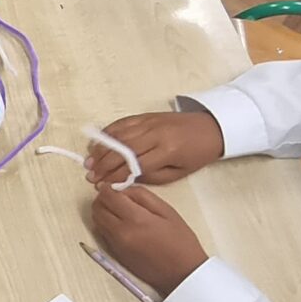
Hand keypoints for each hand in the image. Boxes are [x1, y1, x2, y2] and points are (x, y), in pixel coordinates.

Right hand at [85, 108, 223, 186]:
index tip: (103, 185)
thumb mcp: (177, 173)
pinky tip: (97, 142)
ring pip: (119, 135)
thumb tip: (125, 179)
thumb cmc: (196, 154)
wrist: (211, 128)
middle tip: (90, 175)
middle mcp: (155, 134)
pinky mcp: (145, 116)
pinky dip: (108, 132)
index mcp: (167, 150)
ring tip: (89, 162)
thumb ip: (151, 176)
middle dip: (104, 164)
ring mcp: (149, 122)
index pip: (135, 165)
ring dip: (101, 149)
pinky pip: (122, 123)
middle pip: (122, 149)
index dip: (116, 176)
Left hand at [90, 183, 207, 294]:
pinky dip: (105, 224)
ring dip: (103, 211)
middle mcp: (121, 232)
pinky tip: (121, 224)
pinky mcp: (115, 254)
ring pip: (96, 221)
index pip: (108, 196)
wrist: (182, 274)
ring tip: (119, 210)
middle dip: (103, 198)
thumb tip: (123, 189)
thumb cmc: (180, 242)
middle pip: (97, 208)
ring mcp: (116, 245)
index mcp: (135, 219)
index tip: (115, 186)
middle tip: (116, 196)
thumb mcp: (167, 211)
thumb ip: (142, 196)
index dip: (108, 188)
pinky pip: (102, 233)